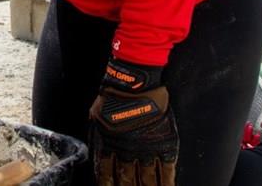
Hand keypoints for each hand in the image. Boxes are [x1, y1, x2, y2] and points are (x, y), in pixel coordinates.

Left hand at [89, 59, 177, 185]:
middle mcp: (128, 151)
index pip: (106, 172)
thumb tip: (94, 143)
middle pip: (126, 179)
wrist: (135, 85)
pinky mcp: (164, 143)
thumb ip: (97, 132)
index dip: (107, 183)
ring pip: (147, 178)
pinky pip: (167, 169)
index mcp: (110, 145)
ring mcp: (147, 149)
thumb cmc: (114, 95)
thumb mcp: (96, 114)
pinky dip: (167, 181)